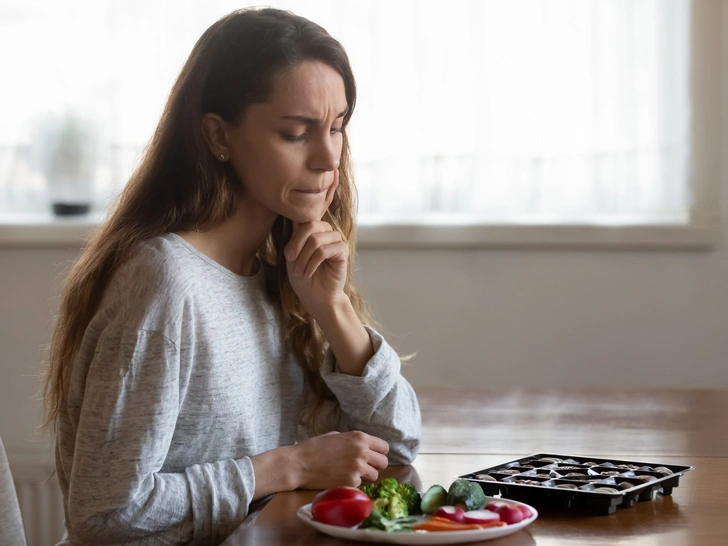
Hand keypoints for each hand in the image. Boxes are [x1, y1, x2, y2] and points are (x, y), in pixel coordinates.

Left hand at [284, 171, 347, 315]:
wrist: (315, 298)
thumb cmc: (302, 277)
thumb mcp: (292, 253)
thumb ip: (294, 233)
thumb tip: (290, 209)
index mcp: (313, 228)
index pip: (308, 212)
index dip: (314, 202)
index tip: (322, 184)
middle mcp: (326, 230)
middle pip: (309, 226)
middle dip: (296, 244)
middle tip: (289, 260)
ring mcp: (336, 240)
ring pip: (316, 239)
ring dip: (303, 258)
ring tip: (298, 271)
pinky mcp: (342, 251)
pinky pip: (325, 249)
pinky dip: (312, 263)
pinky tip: (308, 272)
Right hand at [291, 431, 389, 488]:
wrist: (298, 464)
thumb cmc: (314, 447)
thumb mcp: (336, 436)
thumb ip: (353, 441)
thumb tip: (363, 448)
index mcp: (360, 437)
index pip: (384, 447)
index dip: (379, 453)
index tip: (372, 456)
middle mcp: (362, 452)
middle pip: (383, 463)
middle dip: (375, 466)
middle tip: (364, 467)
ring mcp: (357, 468)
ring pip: (375, 476)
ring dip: (366, 476)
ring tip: (352, 474)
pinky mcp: (351, 483)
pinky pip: (361, 485)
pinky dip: (353, 484)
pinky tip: (342, 479)